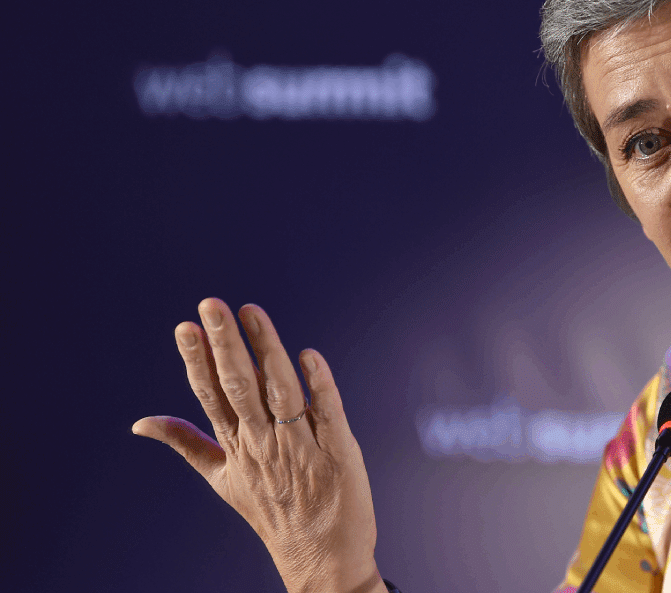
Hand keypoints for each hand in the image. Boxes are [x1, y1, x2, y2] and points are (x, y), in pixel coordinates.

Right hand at [133, 298, 384, 592]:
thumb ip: (186, 442)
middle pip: (238, 386)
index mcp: (235, 444)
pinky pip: (327, 413)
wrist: (319, 557)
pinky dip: (319, 386)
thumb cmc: (272, 510)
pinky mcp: (338, 451)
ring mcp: (300, 446)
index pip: (211, 394)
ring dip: (266, 350)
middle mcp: (262, 442)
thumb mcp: (221, 478)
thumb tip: (140, 422)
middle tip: (210, 304)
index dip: (198, 359)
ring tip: (251, 312)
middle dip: (223, 344)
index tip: (185, 325)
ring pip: (280, 391)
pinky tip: (309, 356)